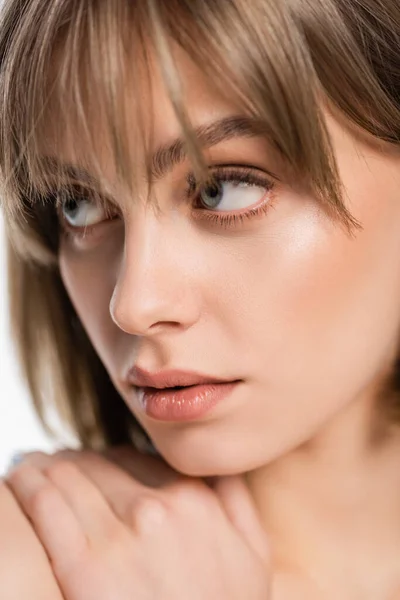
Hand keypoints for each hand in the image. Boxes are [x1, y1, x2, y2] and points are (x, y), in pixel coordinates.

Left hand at [5, 446, 270, 599]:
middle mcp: (156, 508)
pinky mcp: (84, 569)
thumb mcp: (253, 556)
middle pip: (99, 464)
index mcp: (194, 500)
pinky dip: (29, 483)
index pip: (134, 457)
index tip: (90, 463)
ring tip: (27, 466)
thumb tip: (214, 465)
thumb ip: (235, 500)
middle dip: (74, 461)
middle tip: (51, 464)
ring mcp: (120, 537)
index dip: (107, 458)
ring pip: (70, 476)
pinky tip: (19, 477)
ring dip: (44, 466)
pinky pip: (48, 506)